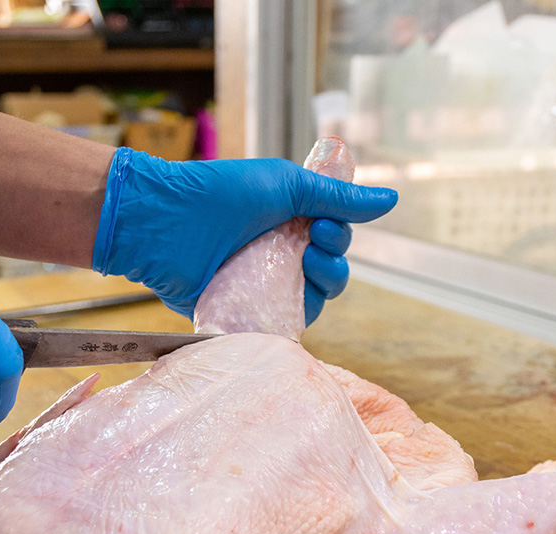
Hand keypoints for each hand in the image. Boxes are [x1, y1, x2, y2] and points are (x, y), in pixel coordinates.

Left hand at [91, 149, 397, 319]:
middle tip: (314, 243)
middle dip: (334, 261)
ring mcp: (261, 286)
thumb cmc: (221, 194)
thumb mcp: (287, 185)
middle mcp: (278, 256)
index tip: (324, 223)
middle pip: (330, 274)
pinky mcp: (242, 313)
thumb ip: (338, 197)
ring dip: (321, 286)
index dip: (339, 236)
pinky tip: (288, 304)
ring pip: (312, 301)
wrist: (165, 221)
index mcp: (290, 223)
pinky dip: (292, 318)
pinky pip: (280, 325)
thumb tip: (390, 200)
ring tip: (304, 267)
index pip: (334, 240)